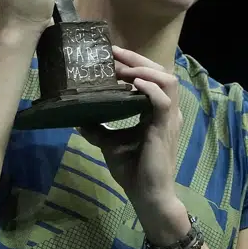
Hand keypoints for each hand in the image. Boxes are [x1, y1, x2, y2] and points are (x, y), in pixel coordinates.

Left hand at [78, 46, 183, 211]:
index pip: (152, 77)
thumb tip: (78, 117)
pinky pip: (163, 100)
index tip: (112, 55)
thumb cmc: (134, 171)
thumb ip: (98, 128)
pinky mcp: (164, 128)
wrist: (148, 195)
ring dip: (144, 70)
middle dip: (137, 59)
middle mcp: (167, 111)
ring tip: (123, 68)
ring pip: (167, 80)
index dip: (134, 63)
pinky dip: (149, 88)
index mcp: (157, 112)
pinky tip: (133, 84)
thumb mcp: (110, 143)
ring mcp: (169, 118)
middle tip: (114, 53)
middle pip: (161, 72)